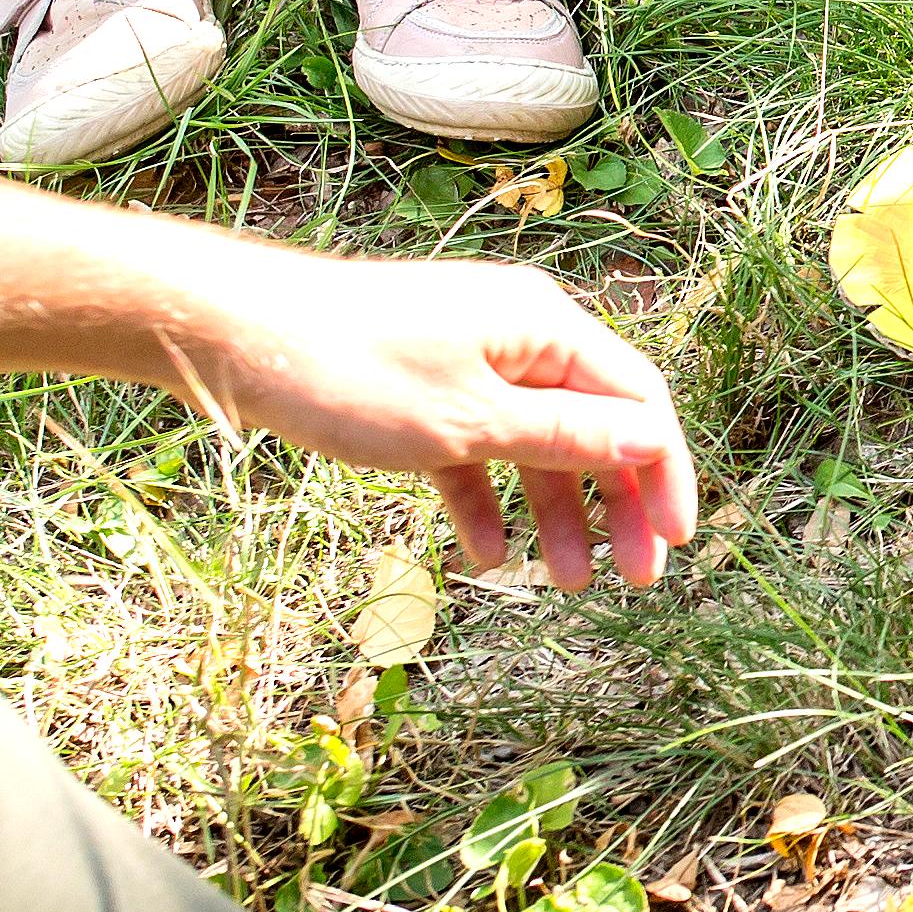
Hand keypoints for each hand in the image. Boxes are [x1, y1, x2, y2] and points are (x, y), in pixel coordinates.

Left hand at [170, 245, 697, 585]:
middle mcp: (517, 335)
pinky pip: (474, 447)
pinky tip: (484, 555)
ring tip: (563, 585)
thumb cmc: (353, 373)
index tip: (675, 543)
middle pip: (593, 424)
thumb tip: (651, 443)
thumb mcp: (470, 421)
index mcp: (545, 327)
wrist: (237, 338)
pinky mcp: (422, 387)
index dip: (665, 472)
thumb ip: (565, 436)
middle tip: (634, 579)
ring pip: (534, 442)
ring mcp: (468, 359)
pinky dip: (486, 498)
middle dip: (616, 502)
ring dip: (554, 512)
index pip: (638, 400)